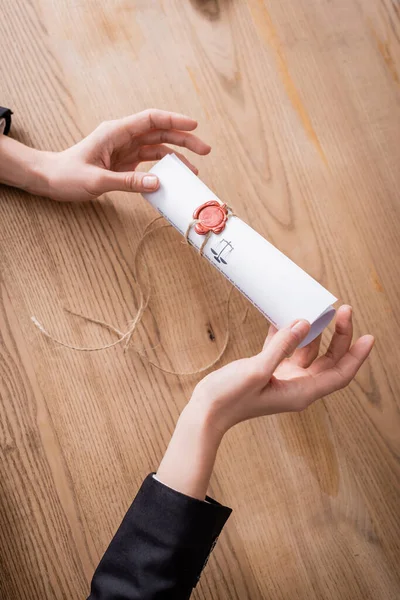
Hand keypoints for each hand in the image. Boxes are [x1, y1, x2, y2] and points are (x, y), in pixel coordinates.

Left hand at [34, 109, 210, 200]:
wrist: (50, 180)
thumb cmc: (67, 175)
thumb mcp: (97, 181)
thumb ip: (128, 182)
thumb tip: (158, 183)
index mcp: (115, 132)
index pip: (151, 120)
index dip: (174, 119)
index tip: (194, 125)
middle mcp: (123, 137)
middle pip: (160, 132)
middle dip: (184, 138)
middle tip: (205, 150)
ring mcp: (125, 150)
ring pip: (157, 147)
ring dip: (177, 155)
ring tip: (194, 168)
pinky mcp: (124, 163)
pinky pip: (149, 162)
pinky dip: (164, 168)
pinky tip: (174, 177)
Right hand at [189, 305, 373, 435]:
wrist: (206, 411)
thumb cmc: (230, 397)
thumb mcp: (258, 369)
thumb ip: (283, 345)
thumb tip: (304, 323)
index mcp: (301, 392)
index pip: (340, 374)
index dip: (356, 356)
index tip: (369, 336)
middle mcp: (297, 386)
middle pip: (329, 361)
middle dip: (339, 337)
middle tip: (343, 310)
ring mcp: (283, 378)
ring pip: (309, 353)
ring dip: (314, 332)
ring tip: (317, 309)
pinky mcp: (268, 371)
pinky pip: (286, 349)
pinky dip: (288, 334)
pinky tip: (285, 316)